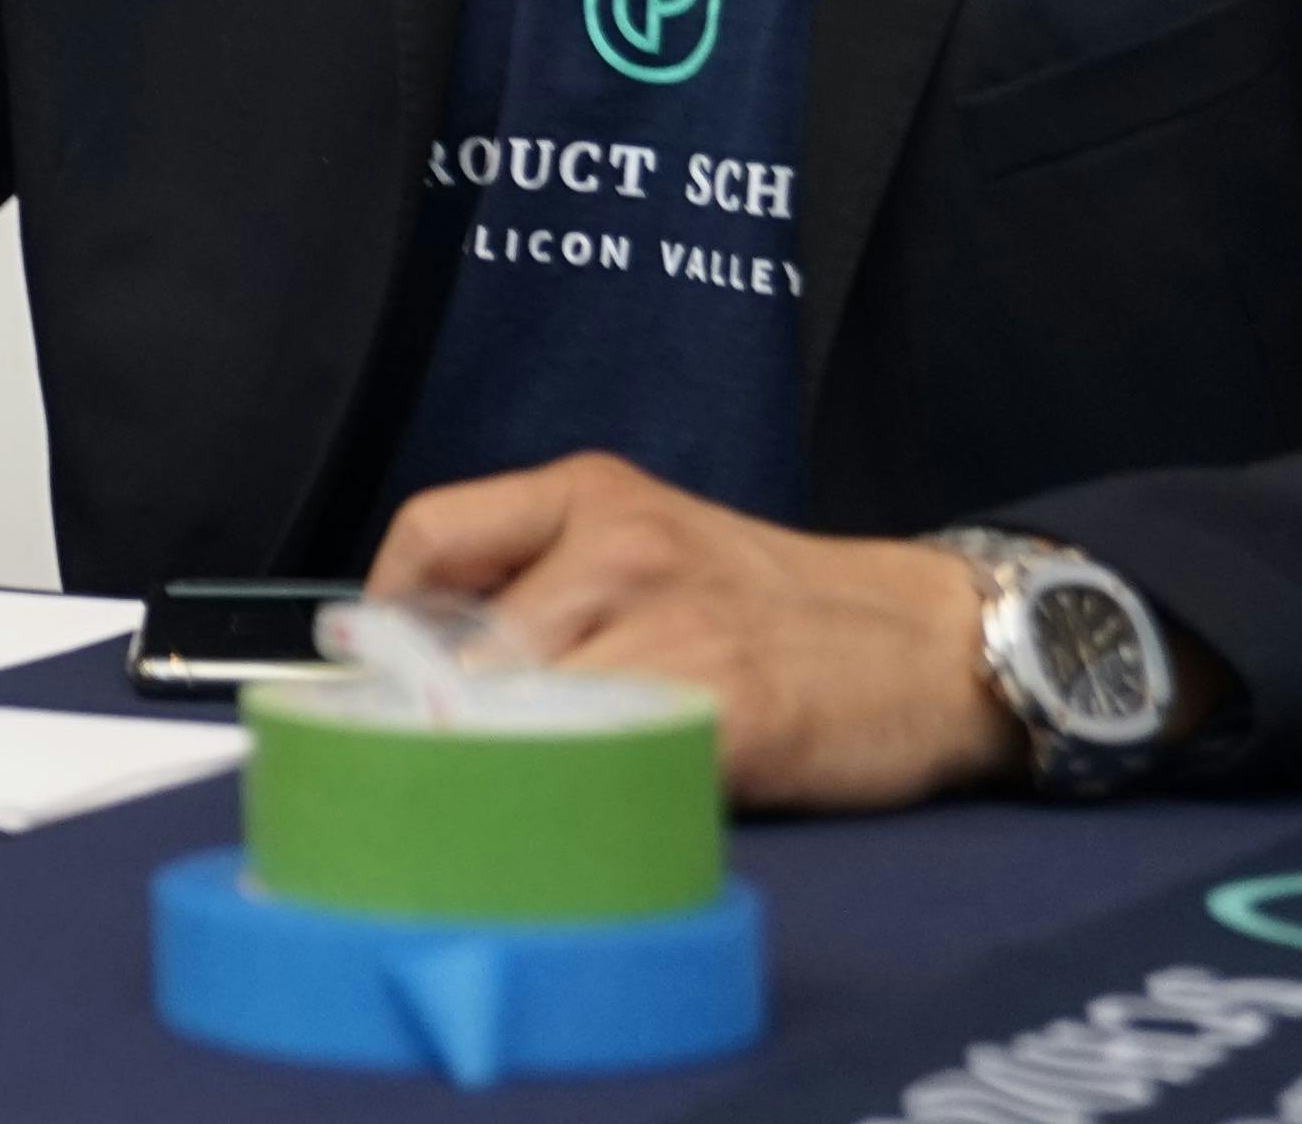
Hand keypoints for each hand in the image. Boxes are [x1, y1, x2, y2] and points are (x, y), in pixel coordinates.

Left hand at [364, 451, 1020, 812]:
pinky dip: (590, 800)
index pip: (430, 534)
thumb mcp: (651, 547)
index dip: (383, 616)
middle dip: (450, 721)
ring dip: (517, 768)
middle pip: (465, 649)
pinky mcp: (726, 714)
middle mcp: (622, 545)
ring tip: (538, 792)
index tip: (371, 675)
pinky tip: (607, 808)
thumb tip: (403, 649)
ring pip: (526, 716)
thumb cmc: (776, 609)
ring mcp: (674, 628)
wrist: (930, 646)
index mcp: (593, 494)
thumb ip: (540, 579)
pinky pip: (609, 768)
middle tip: (454, 766)